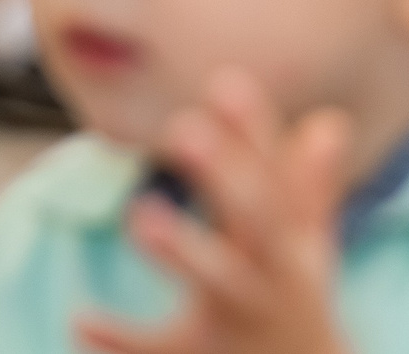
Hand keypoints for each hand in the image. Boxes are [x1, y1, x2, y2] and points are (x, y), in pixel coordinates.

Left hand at [76, 70, 353, 353]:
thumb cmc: (292, 312)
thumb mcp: (307, 252)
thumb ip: (310, 189)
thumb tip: (327, 122)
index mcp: (290, 244)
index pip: (275, 176)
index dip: (251, 131)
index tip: (222, 82)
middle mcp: (272, 276)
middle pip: (256, 220)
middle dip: (223, 174)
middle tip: (181, 129)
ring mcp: (239, 322)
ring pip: (218, 282)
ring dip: (184, 249)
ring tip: (140, 212)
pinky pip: (160, 352)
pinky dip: (122, 338)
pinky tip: (81, 318)